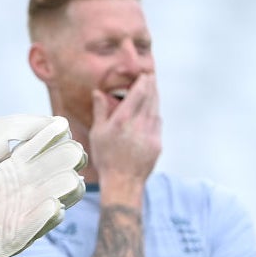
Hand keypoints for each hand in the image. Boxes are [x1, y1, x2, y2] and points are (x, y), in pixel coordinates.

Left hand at [0, 108, 86, 256]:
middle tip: (72, 152)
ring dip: (63, 190)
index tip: (59, 126)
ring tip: (72, 179)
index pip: (40, 149)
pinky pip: (30, 232)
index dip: (50, 137)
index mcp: (11, 171)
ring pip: (52, 201)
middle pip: (55, 173)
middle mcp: (20, 193)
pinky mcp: (7, 243)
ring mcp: (17, 218)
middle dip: (65, 162)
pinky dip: (41, 220)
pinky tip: (53, 207)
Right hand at [89, 73, 160, 194]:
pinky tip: (153, 112)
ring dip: (155, 98)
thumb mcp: (97, 133)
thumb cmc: (106, 158)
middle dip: (151, 86)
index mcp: (122, 121)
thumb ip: (100, 111)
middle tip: (151, 77)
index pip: (138, 94)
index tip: (144, 75)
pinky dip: (155, 113)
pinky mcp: (157, 143)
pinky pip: (158, 123)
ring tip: (153, 90)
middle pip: (150, 99)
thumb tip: (98, 92)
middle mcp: (138, 125)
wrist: (123, 182)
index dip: (143, 83)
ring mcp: (150, 134)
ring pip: (156, 109)